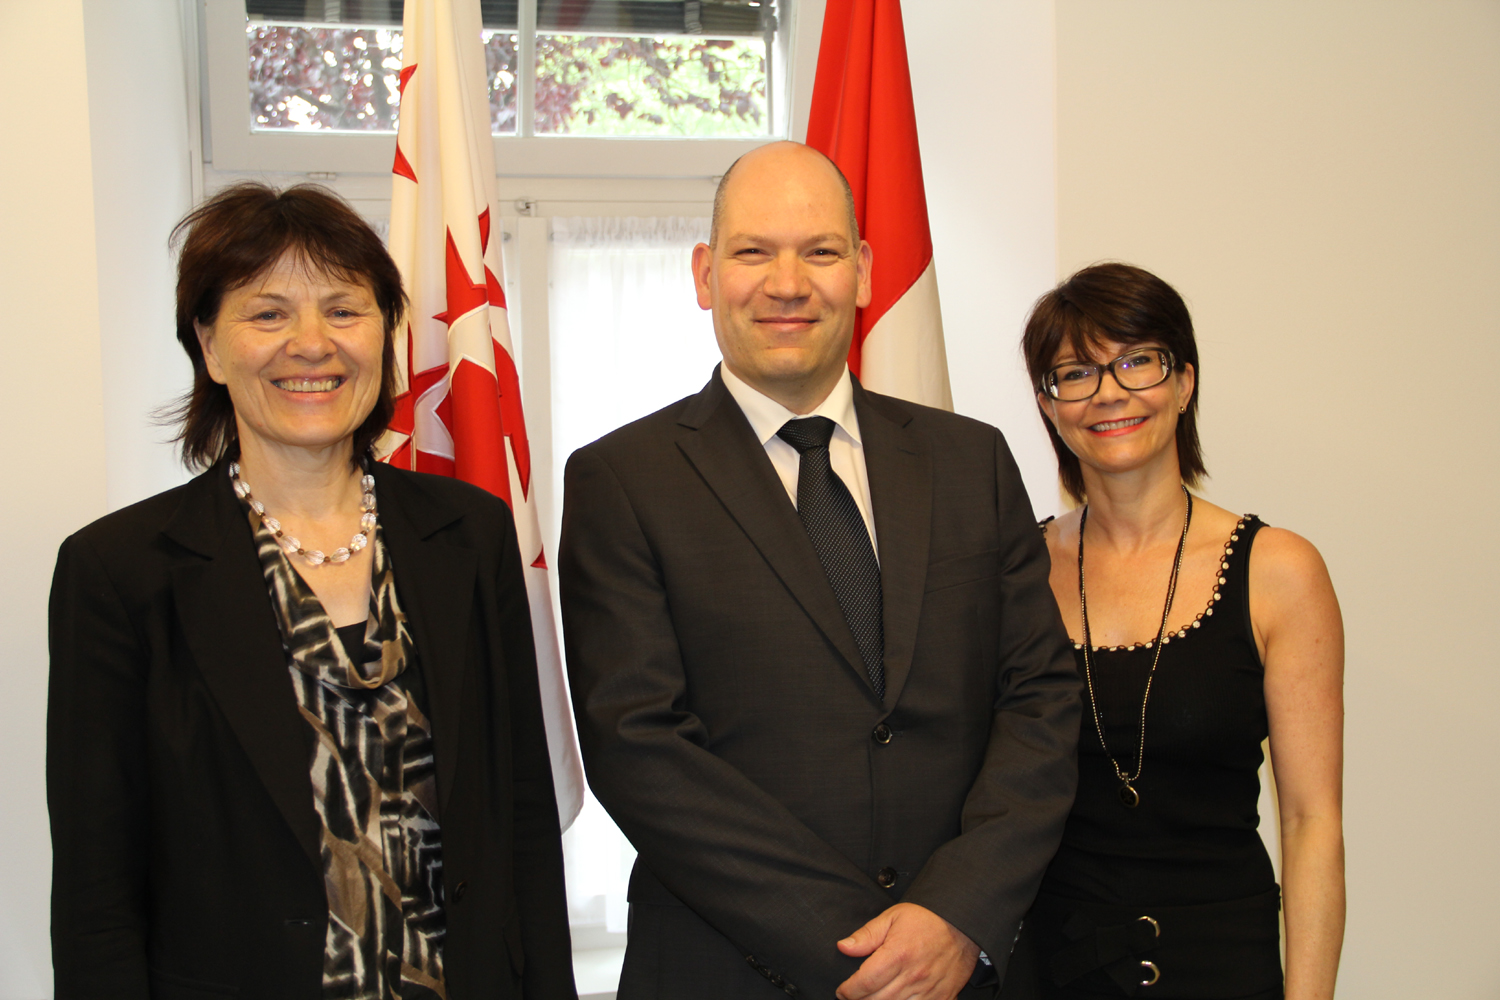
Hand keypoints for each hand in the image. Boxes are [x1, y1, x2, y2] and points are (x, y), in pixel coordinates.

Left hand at [834, 903, 979, 999]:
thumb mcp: (892, 917)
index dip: (849, 991)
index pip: (865, 982)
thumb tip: (843, 947)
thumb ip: (866, 935)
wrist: (962, 926)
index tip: (842, 991)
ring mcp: (928, 990)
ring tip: (870, 998)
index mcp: (898, 954)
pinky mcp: (941, 998)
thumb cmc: (926, 920)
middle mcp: (913, 976)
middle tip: (854, 996)